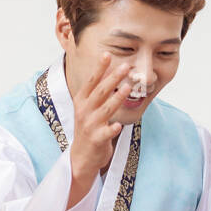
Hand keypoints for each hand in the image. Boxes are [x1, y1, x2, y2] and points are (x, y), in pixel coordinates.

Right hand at [69, 53, 132, 186]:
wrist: (81, 156)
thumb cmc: (89, 129)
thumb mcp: (88, 109)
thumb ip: (98, 93)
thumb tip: (111, 73)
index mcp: (82, 101)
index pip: (91, 81)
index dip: (99, 68)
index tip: (107, 54)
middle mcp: (84, 111)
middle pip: (100, 91)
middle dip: (113, 78)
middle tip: (126, 67)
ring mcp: (90, 125)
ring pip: (106, 109)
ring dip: (117, 98)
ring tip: (129, 88)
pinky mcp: (96, 139)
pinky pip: (106, 133)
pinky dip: (112, 129)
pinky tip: (119, 126)